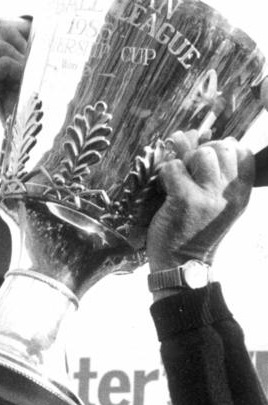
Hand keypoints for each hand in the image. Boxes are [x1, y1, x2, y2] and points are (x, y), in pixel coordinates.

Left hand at [147, 134, 253, 271]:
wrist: (181, 265)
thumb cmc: (195, 232)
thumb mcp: (216, 204)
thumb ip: (213, 173)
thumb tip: (196, 136)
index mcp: (241, 194)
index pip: (242, 152)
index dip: (222, 149)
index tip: (207, 164)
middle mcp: (229, 193)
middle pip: (222, 147)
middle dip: (202, 153)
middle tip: (190, 171)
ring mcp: (207, 196)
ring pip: (201, 153)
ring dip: (185, 161)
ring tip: (178, 179)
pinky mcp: (183, 200)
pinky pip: (174, 167)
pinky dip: (165, 173)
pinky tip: (165, 187)